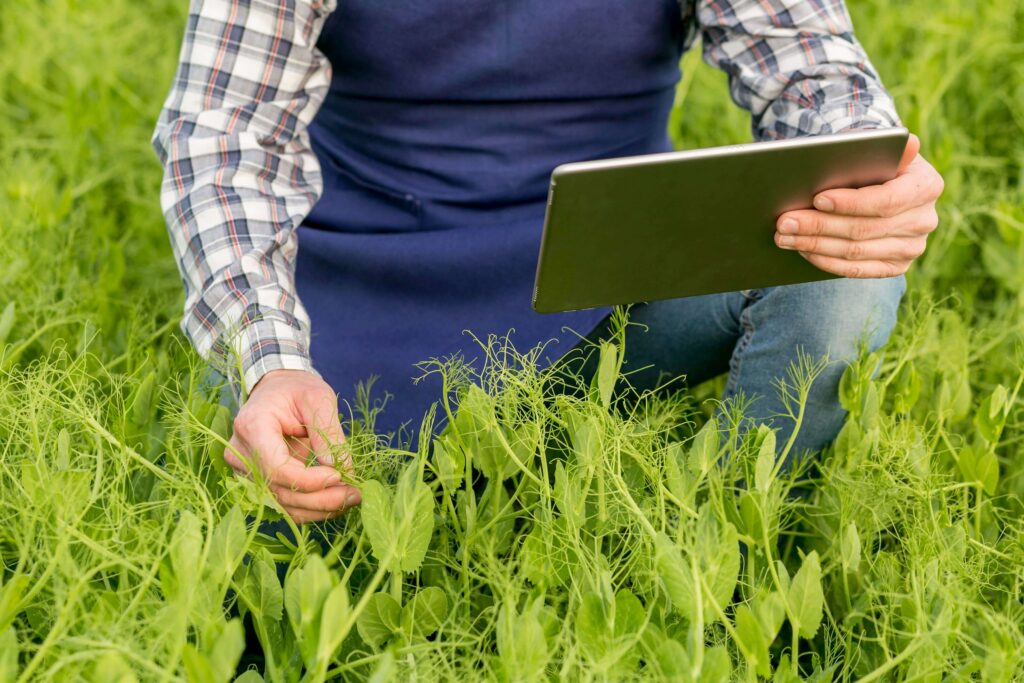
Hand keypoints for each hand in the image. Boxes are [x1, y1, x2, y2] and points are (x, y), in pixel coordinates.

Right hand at [225, 369, 360, 523]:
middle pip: (280, 490)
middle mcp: (241, 453)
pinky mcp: (256, 482)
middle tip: (355, 494)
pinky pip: (283, 504)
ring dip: (319, 508)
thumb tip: (341, 468)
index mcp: (252, 426)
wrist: (277, 391)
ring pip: (282, 504)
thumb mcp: (319, 398)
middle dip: (321, 498)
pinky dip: (311, 508)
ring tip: (350, 498)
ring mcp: (244, 470)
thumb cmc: (297, 389)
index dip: (309, 480)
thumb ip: (328, 432)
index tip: (339, 475)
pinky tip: (335, 501)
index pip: (277, 468)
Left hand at [774, 133, 943, 277]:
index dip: (850, 203)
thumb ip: (881, 147)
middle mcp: (924, 220)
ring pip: (855, 252)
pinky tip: (802, 250)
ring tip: (784, 236)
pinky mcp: (896, 266)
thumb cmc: (873, 164)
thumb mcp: (877, 150)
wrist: (881, 187)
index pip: (886, 200)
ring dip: (814, 245)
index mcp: (926, 186)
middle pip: (864, 229)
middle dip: (819, 226)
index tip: (817, 199)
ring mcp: (912, 247)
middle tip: (784, 222)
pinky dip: (825, 261)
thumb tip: (907, 141)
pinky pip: (857, 270)